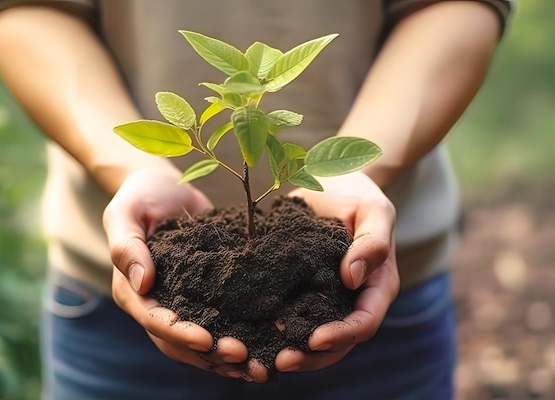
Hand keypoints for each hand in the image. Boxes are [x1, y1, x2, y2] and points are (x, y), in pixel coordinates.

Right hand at [103, 169, 268, 381]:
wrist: (164, 188)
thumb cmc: (141, 196)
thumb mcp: (126, 212)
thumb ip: (126, 246)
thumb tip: (142, 283)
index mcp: (132, 292)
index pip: (154, 320)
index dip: (180, 333)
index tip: (207, 339)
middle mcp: (156, 305)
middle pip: (179, 342)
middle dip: (210, 354)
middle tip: (243, 356)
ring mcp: (182, 304)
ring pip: (201, 344)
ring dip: (227, 358)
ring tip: (258, 366)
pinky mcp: (206, 297)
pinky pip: (221, 324)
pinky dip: (240, 338)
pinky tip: (265, 349)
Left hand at [276, 171, 399, 371]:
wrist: (331, 180)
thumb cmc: (357, 193)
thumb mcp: (372, 209)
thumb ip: (371, 243)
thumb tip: (352, 279)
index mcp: (376, 285)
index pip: (364, 321)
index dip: (342, 335)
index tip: (315, 339)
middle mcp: (352, 299)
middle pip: (338, 341)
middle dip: (312, 357)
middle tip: (281, 362)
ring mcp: (326, 297)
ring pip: (313, 337)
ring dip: (293, 352)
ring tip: (264, 360)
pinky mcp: (302, 290)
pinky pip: (291, 316)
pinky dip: (275, 331)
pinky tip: (252, 336)